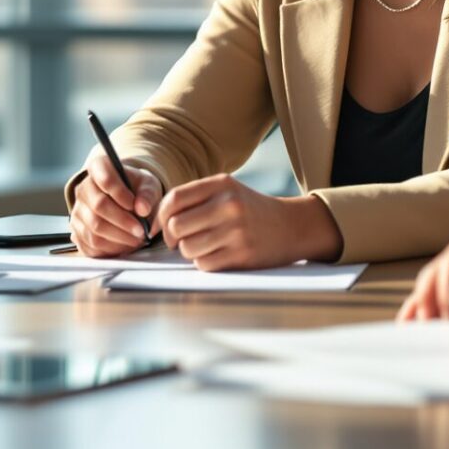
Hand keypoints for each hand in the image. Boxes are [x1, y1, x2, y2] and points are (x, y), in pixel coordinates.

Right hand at [67, 143, 161, 256]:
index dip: (120, 193)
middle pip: (99, 206)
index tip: (135, 205)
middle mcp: (83, 188)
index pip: (105, 178)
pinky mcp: (77, 230)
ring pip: (94, 229)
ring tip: (136, 239)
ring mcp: (78, 210)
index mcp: (99, 168)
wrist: (127, 201)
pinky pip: (90, 244)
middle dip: (123, 221)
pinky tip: (124, 245)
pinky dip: (110, 249)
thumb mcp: (148, 185)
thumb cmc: (136, 190)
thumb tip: (142, 209)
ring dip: (118, 238)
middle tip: (141, 230)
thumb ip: (148, 194)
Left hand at [159, 176, 341, 271]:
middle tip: (179, 240)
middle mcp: (228, 205)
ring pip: (188, 248)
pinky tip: (216, 255)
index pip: (174, 199)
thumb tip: (157, 222)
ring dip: (188, 251)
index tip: (161, 226)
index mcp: (221, 184)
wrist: (292, 226)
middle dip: (172, 237)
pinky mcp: (242, 255)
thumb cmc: (250, 210)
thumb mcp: (227, 191)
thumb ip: (195, 199)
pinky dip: (204, 262)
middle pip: (176, 226)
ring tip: (202, 246)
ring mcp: (236, 231)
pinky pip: (204, 264)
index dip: (160, 216)